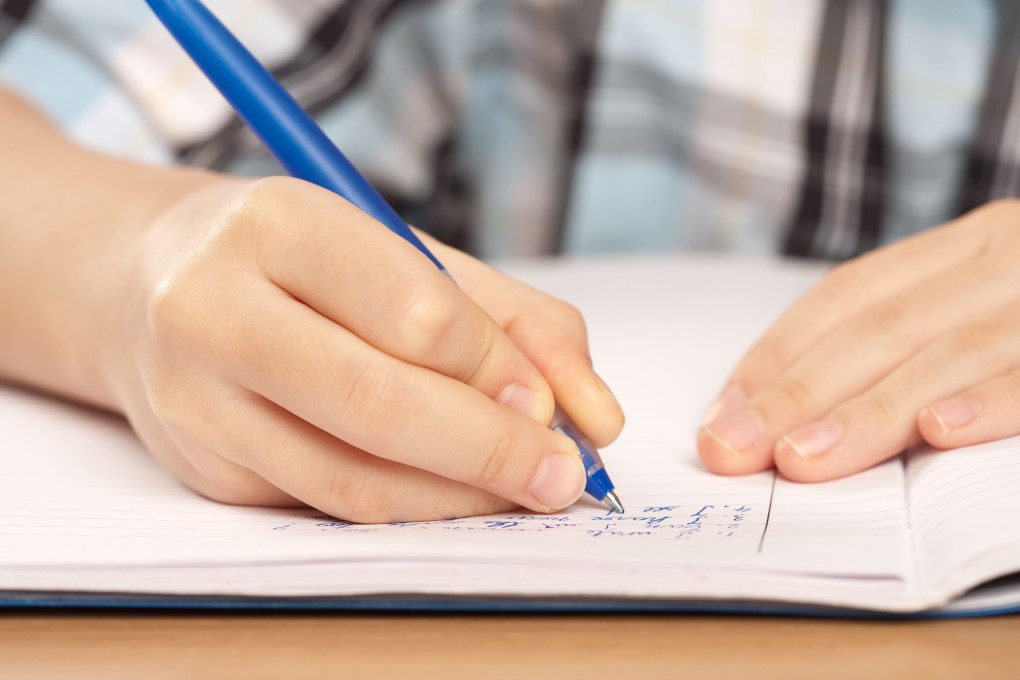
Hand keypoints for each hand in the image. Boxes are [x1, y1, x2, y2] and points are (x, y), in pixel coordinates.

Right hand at [106, 177, 622, 521]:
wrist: (146, 286)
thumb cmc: (299, 261)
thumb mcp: (404, 251)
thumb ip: (511, 319)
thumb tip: (595, 415)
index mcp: (277, 225)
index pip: (414, 312)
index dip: (498, 370)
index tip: (554, 404)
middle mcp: (214, 309)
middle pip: (377, 405)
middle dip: (493, 452)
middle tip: (564, 476)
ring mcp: (195, 399)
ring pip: (350, 480)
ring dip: (457, 497)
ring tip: (521, 487)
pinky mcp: (200, 468)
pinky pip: (326, 505)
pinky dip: (408, 507)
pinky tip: (450, 489)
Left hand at [698, 200, 1019, 480]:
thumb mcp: (991, 297)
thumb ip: (916, 336)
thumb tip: (802, 416)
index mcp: (970, 246)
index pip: (848, 296)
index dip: (777, 355)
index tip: (721, 416)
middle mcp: (1006, 260)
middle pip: (881, 328)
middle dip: (796, 394)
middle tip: (731, 450)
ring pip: (949, 351)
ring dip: (868, 411)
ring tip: (800, 458)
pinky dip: (988, 401)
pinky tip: (936, 430)